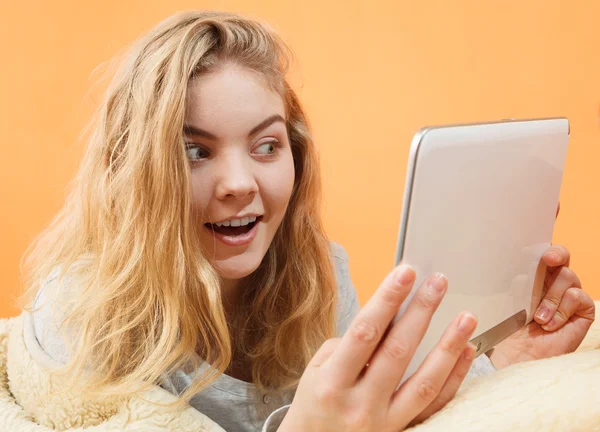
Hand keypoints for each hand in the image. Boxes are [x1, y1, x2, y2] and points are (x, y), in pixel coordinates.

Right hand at [279, 266, 477, 431]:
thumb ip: (347, 346)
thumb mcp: (315, 372)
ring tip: (466, 317)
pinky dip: (454, 378)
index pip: (364, 332)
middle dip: (421, 312)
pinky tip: (466, 352)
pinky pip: (435, 406)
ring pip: (425, 382)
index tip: (405, 273)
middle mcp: (359, 404)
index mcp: (332, 382)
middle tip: (438, 283)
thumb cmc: (314, 405)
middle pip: (398, 351)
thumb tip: (384, 322)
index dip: (387, 300)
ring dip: (448, 346)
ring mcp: (384, 423)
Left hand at [490, 245, 594, 368]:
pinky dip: (562, 310)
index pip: (539, 252)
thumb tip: (506, 265)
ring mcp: (568, 296)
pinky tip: (550, 325)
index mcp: (532, 276)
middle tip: (547, 260)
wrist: (516, 357)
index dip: (540, 247)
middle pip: (562, 255)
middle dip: (556, 254)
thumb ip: (507, 284)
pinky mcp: (582, 311)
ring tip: (538, 318)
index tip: (533, 251)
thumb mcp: (502, 302)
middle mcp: (552, 282)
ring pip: (568, 276)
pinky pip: (579, 297)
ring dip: (551, 297)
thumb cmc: (507, 330)